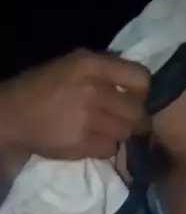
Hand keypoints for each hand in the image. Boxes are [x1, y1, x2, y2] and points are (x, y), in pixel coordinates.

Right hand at [0, 50, 150, 160]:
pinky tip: (91, 140)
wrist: (13, 115)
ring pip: (126, 132)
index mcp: (92, 65)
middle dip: (134, 117)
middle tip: (123, 119)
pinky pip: (110, 149)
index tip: (136, 98)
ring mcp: (88, 118)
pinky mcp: (82, 143)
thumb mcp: (75, 64)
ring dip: (119, 133)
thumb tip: (141, 82)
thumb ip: (107, 69)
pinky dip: (104, 148)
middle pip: (138, 110)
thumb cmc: (46, 87)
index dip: (143, 92)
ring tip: (103, 129)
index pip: (141, 78)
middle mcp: (93, 89)